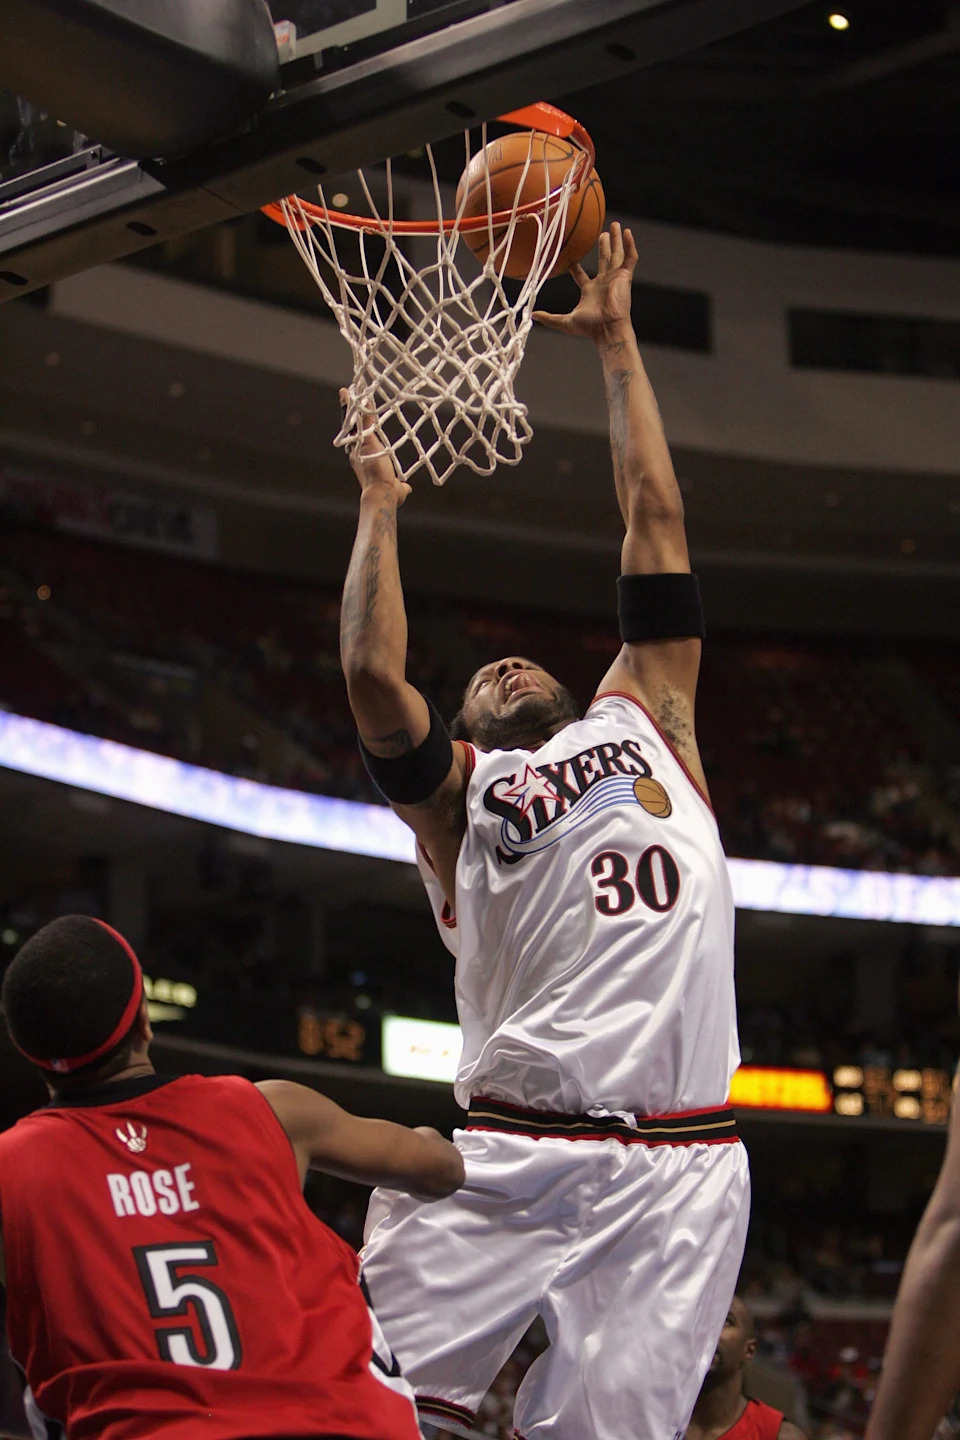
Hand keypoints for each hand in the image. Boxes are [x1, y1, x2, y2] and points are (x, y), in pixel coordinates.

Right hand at [342, 388, 411, 506]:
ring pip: (355, 421)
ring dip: (352, 405)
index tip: (358, 424)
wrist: (381, 493)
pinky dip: (360, 405)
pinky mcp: (366, 439)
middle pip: (353, 427)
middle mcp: (358, 451)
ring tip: (349, 390)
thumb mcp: (396, 489)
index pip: (360, 441)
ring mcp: (360, 444)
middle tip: (347, 399)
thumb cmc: (388, 495)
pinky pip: (362, 418)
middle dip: (350, 413)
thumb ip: (400, 487)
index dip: (358, 432)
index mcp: (363, 460)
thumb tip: (406, 489)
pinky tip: (358, 392)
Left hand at [532, 221, 637, 341]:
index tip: (571, 257)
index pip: (581, 275)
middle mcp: (603, 282)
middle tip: (602, 233)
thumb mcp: (565, 322)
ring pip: (616, 254)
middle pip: (603, 260)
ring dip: (616, 240)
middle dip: (603, 246)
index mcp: (590, 291)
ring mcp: (615, 278)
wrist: (608, 328)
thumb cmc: (589, 327)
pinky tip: (627, 232)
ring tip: (615, 225)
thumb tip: (532, 316)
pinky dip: (629, 245)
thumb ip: (550, 318)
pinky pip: (630, 258)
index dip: (575, 266)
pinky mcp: (625, 277)